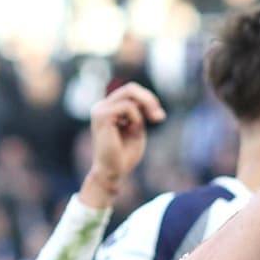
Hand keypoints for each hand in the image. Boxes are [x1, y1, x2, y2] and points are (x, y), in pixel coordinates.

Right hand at [82, 83, 163, 207]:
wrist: (113, 172)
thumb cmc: (124, 155)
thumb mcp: (136, 129)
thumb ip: (140, 113)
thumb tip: (151, 101)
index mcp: (108, 108)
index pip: (131, 92)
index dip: (148, 100)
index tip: (159, 117)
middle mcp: (101, 106)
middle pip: (131, 88)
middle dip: (149, 100)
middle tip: (159, 118)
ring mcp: (100, 110)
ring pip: (130, 94)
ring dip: (143, 112)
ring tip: (139, 130)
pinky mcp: (102, 116)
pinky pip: (127, 107)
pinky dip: (136, 119)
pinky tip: (132, 131)